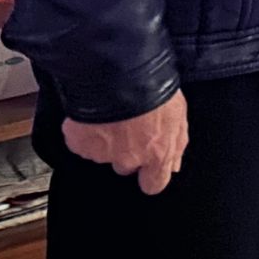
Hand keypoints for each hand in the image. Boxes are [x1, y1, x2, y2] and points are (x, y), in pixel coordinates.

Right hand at [63, 90, 189, 195]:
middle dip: (126, 151)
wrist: (121, 74)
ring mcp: (101, 153)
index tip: (148, 168)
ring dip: (106, 138)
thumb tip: (173, 165)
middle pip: (126, 167)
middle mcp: (128, 159)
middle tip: (128, 126)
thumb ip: (176, 143)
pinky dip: (85, 130)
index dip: (150, 176)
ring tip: (112, 112)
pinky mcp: (79, 143)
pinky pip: (82, 142)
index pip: (154, 184)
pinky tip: (94, 113)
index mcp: (157, 154)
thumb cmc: (155, 88)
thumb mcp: (178, 114)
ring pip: (103, 153)